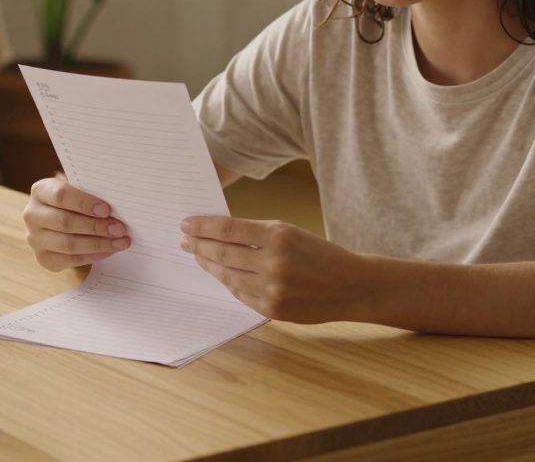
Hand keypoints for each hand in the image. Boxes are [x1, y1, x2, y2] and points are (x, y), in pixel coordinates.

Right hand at [23, 177, 129, 270]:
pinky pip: (71, 260)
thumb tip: (117, 205)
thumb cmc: (74, 201)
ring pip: (68, 244)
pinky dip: (93, 256)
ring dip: (98, 244)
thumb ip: (91, 193)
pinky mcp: (43, 258)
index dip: (84, 203)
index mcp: (40, 191)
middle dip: (96, 226)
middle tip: (119, 228)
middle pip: (64, 222)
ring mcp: (35, 239)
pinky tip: (109, 250)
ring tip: (120, 241)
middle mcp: (32, 215)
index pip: (60, 196)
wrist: (59, 219)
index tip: (107, 210)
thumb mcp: (78, 189)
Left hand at [180, 216, 364, 322]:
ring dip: (208, 265)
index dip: (203, 226)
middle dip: (199, 245)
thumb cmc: (320, 255)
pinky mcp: (273, 309)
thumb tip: (219, 233)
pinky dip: (228, 283)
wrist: (350, 286)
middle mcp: (273, 262)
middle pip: (223, 252)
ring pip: (228, 275)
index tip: (186, 224)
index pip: (228, 228)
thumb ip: (257, 233)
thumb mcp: (291, 233)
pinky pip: (240, 294)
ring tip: (197, 256)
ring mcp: (272, 289)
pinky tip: (219, 274)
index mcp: (278, 236)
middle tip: (184, 240)